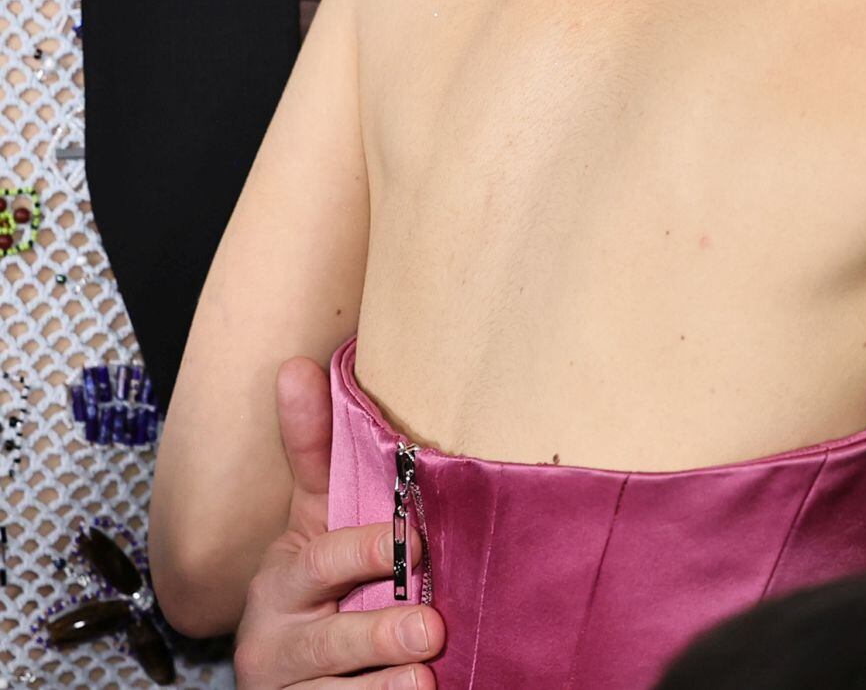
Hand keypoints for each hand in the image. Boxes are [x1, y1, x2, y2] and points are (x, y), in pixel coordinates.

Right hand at [231, 357, 443, 688]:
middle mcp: (276, 640)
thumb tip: (296, 365)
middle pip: (329, 638)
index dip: (367, 551)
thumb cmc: (318, 580)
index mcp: (282, 579)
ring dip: (385, 687)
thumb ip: (312, 449)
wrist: (288, 670)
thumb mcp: (312, 516)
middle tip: (431, 627)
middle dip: (379, 634)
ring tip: (426, 677)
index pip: (321, 560)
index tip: (417, 542)